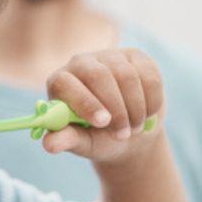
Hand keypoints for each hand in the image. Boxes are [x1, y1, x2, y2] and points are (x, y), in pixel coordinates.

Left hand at [42, 48, 163, 163]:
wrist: (130, 132)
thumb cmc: (99, 137)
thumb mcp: (83, 142)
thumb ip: (67, 140)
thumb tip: (49, 145)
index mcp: (60, 82)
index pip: (65, 82)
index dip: (84, 102)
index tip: (103, 123)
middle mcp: (81, 63)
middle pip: (98, 75)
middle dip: (116, 109)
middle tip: (123, 133)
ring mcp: (110, 56)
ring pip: (127, 76)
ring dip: (135, 109)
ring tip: (134, 128)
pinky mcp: (137, 57)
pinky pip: (149, 76)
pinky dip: (152, 102)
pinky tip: (146, 114)